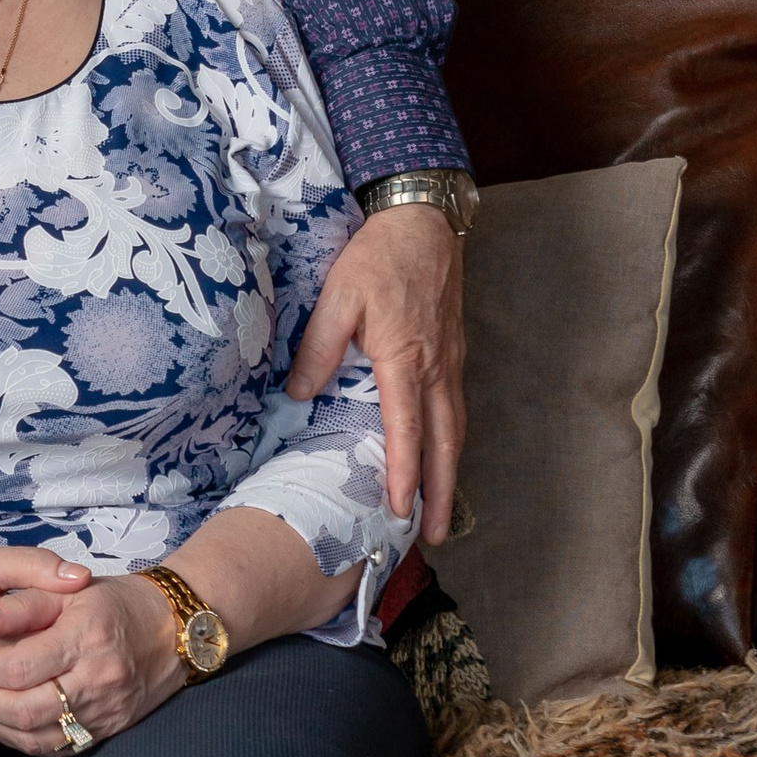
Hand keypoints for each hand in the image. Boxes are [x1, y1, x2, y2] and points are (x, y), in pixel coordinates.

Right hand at [0, 541, 93, 713]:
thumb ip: (35, 567)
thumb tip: (81, 577)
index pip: (53, 653)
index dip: (80, 646)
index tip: (99, 631)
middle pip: (44, 687)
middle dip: (72, 679)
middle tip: (95, 661)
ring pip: (24, 705)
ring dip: (52, 694)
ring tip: (75, 675)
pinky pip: (2, 709)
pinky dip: (27, 699)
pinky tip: (45, 684)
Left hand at [0, 573, 184, 756]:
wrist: (175, 631)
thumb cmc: (117, 604)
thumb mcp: (70, 591)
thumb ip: (22, 605)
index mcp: (85, 638)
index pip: (18, 668)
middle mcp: (97, 680)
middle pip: (24, 710)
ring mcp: (104, 711)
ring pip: (36, 738)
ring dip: (0, 724)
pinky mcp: (107, 730)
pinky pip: (57, 749)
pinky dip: (25, 740)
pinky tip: (14, 720)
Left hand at [286, 203, 465, 543]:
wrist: (423, 220)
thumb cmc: (378, 257)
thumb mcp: (337, 297)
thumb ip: (318, 348)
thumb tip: (300, 396)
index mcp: (404, 358)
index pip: (406, 429)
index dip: (402, 473)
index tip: (399, 509)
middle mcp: (436, 368)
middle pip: (445, 443)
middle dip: (442, 493)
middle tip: (437, 536)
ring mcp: (450, 362)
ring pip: (456, 429)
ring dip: (450, 473)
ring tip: (442, 511)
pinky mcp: (453, 353)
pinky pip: (455, 409)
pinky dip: (451, 442)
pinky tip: (441, 458)